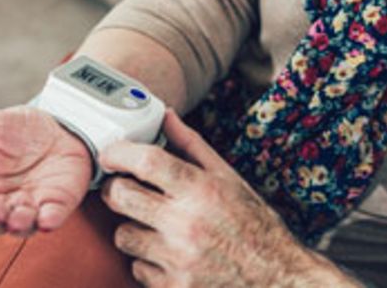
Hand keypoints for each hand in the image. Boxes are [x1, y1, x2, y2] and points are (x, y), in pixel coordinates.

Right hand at [0, 106, 92, 254]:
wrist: (60, 123)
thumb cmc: (15, 129)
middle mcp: (2, 202)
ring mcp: (30, 206)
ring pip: (20, 225)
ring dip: (18, 222)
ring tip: (18, 213)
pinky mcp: (57, 204)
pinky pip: (52, 218)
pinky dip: (49, 221)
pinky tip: (46, 218)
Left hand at [100, 111, 355, 286]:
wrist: (276, 277)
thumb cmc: (252, 225)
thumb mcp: (228, 178)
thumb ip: (191, 145)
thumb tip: (165, 116)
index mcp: (202, 190)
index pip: (146, 161)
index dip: (119, 153)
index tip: (111, 154)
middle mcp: (187, 224)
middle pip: (120, 196)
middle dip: (116, 189)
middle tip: (125, 189)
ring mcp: (178, 259)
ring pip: (122, 235)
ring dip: (132, 228)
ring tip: (156, 226)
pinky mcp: (172, 287)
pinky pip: (137, 268)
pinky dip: (147, 261)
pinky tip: (168, 254)